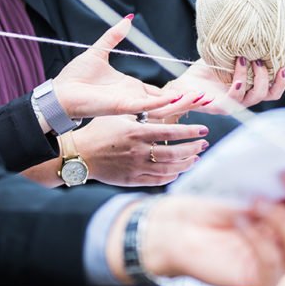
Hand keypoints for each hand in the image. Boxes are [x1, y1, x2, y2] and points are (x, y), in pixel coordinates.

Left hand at [53, 16, 199, 118]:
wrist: (60, 92)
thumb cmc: (75, 77)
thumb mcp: (98, 51)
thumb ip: (114, 36)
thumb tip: (127, 19)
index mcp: (130, 87)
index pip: (159, 92)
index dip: (177, 92)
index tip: (195, 90)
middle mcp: (133, 96)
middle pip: (166, 101)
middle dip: (187, 99)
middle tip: (207, 96)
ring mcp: (130, 103)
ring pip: (162, 105)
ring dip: (182, 102)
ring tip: (202, 98)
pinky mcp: (122, 106)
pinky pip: (148, 104)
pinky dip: (164, 102)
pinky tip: (179, 97)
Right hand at [73, 115, 208, 186]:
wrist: (80, 154)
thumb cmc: (100, 130)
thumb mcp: (120, 115)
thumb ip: (142, 113)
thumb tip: (167, 104)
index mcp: (137, 133)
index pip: (171, 133)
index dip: (190, 132)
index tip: (204, 130)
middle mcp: (138, 152)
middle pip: (174, 154)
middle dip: (193, 149)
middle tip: (203, 144)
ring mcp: (136, 168)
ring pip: (169, 170)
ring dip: (186, 164)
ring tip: (196, 157)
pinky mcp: (132, 180)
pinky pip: (157, 180)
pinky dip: (171, 176)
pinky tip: (179, 170)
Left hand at [120, 173, 284, 285]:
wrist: (178, 227)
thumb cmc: (213, 198)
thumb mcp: (246, 177)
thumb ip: (275, 170)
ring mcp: (284, 259)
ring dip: (282, 216)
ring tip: (256, 200)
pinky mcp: (263, 280)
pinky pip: (273, 263)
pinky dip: (258, 240)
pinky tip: (240, 221)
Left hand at [165, 57, 284, 115]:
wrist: (183, 84)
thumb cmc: (205, 70)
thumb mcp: (225, 56)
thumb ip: (239, 48)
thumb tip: (252, 26)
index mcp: (250, 88)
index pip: (273, 91)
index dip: (282, 81)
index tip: (283, 65)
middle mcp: (245, 98)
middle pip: (269, 94)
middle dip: (269, 76)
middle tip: (259, 59)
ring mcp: (233, 104)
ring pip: (255, 97)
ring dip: (255, 78)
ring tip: (246, 60)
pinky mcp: (219, 107)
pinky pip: (234, 99)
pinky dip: (239, 85)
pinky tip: (238, 74)